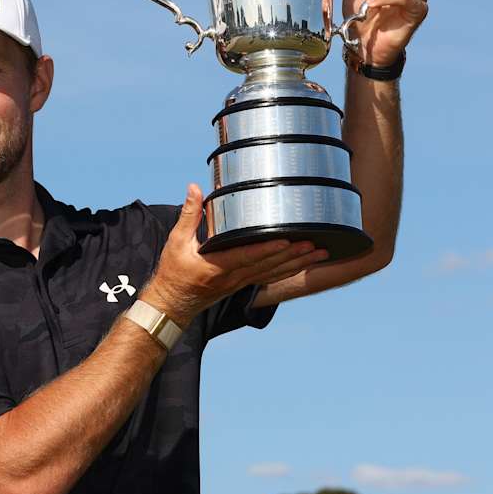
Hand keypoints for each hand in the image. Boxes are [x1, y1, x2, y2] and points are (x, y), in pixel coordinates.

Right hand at [141, 184, 329, 325]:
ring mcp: (240, 283)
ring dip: (298, 263)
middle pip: (269, 266)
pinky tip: (303, 264)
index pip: (247, 256)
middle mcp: (233, 277)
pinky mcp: (242, 284)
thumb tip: (194, 189)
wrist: (172, 304)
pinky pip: (270, 277)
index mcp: (217, 266)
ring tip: (319, 253)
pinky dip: (289, 271)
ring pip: (274, 273)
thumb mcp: (176, 242)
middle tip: (315, 244)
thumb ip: (189, 214)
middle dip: (293, 255)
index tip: (286, 240)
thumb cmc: (174, 273)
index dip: (268, 249)